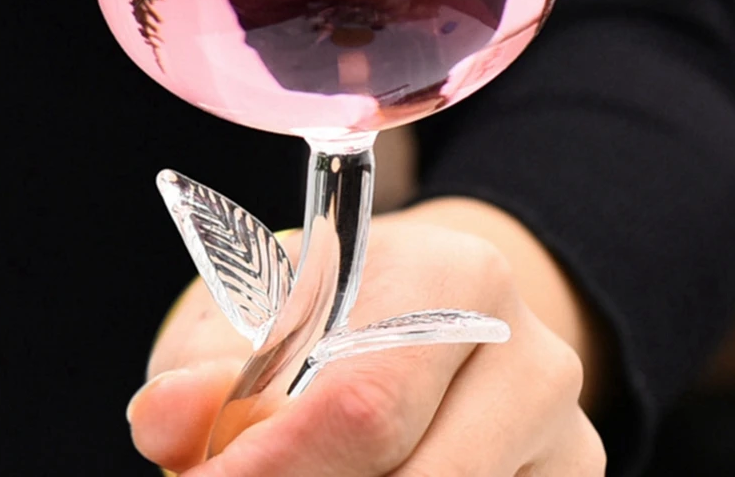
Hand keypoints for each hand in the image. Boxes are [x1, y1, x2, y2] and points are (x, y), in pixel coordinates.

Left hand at [127, 198, 606, 475]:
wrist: (432, 313)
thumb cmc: (333, 305)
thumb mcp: (256, 306)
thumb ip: (204, 362)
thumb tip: (166, 419)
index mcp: (462, 277)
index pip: (364, 402)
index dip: (269, 466)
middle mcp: (536, 358)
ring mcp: (569, 439)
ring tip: (287, 473)